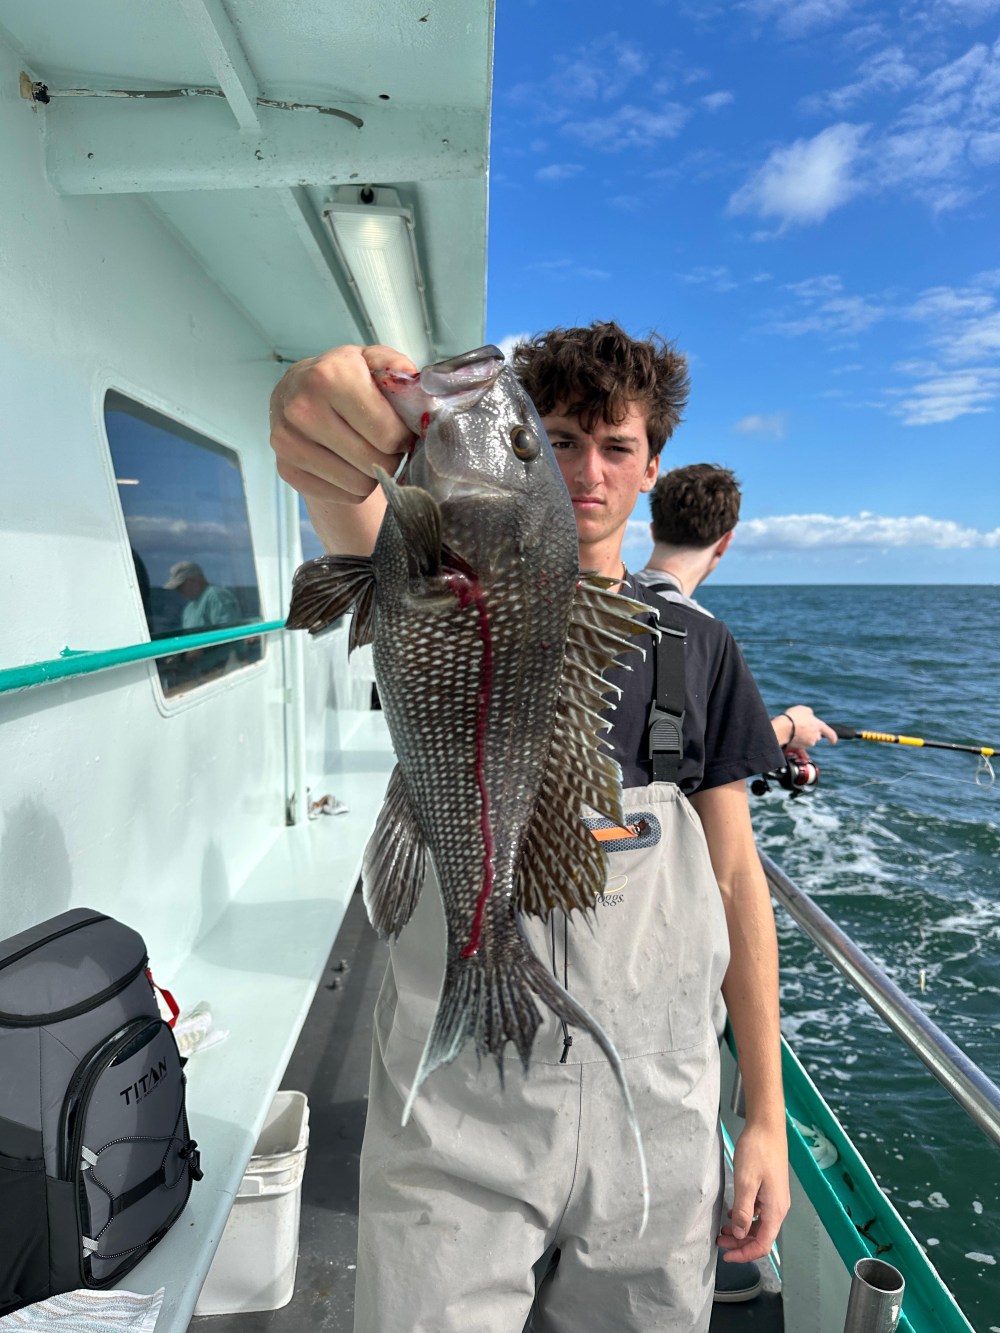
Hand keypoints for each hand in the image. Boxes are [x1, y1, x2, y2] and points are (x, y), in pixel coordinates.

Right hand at [269, 344, 416, 552]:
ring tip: (365, 449)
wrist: (295, 393)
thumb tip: (421, 394)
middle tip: (384, 442)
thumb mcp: (372, 361)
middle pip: (375, 462)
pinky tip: (347, 462)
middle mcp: (302, 410)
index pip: (388, 435)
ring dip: (372, 472)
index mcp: (328, 377)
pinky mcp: (287, 470)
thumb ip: (399, 370)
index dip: (402, 436)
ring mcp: (289, 443)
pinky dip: (353, 485)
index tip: (398, 428)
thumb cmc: (342, 378)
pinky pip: (344, 495)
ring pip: (360, 484)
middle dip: (390, 456)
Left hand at [717, 1120, 789, 1263]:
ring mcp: (775, 1199)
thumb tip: (741, 1235)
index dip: (745, 1254)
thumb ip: (744, 1211)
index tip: (727, 1256)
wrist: (767, 1127)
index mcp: (775, 1210)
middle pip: (762, 1237)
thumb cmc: (757, 1151)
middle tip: (720, 1243)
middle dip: (741, 1244)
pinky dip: (746, 1217)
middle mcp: (779, 1208)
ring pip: (760, 1225)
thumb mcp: (745, 1182)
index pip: (763, 1245)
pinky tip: (733, 1212)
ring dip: (742, 1232)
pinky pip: (759, 1212)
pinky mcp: (770, 1190)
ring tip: (723, 1231)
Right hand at [779, 704, 837, 748]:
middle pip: (816, 736)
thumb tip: (810, 716)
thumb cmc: (794, 717)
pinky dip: (797, 740)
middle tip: (802, 726)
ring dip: (803, 736)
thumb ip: (810, 713)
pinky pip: (800, 744)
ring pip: (807, 740)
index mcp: (819, 726)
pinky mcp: (800, 747)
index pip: (830, 734)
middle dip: (811, 733)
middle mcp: (815, 736)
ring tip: (794, 728)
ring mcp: (808, 743)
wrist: (783, 728)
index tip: (833, 742)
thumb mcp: (804, 709)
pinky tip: (791, 734)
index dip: (832, 738)